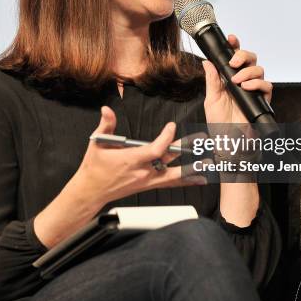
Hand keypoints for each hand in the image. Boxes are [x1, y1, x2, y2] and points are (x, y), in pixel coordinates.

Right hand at [71, 106, 205, 206]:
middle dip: (187, 151)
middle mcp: (142, 172)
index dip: (166, 138)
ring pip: (174, 175)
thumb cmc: (95, 167)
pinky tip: (199, 179)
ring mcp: (147, 180)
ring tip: (208, 163)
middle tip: (202, 141)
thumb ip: (106, 125)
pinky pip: (171, 183)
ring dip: (192, 168)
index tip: (172, 127)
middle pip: (170, 161)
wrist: (92, 190)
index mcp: (131, 160)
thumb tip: (106, 110)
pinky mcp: (149, 185)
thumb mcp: (97, 143)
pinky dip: (186, 180)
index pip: (155, 150)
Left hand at [202, 34, 272, 124]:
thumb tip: (207, 62)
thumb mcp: (211, 99)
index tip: (231, 38)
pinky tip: (247, 87)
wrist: (230, 141)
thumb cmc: (220, 124)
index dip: (235, 46)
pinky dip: (257, 83)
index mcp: (230, 79)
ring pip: (259, 69)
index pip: (234, 58)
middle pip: (250, 59)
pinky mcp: (263, 99)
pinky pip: (267, 85)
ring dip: (248, 71)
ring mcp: (254, 90)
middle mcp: (243, 82)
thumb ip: (212, 80)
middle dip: (243, 55)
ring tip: (237, 81)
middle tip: (233, 63)